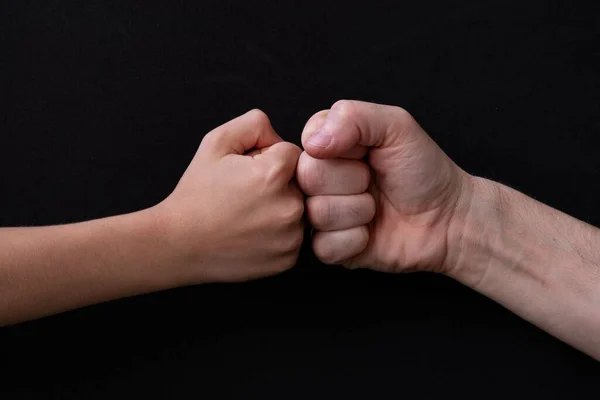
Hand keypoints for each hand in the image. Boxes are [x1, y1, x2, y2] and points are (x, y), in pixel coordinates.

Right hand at [155, 110, 303, 282]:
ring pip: (300, 210)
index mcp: (274, 174)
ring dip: (281, 209)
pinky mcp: (288, 259)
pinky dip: (279, 235)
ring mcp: (290, 237)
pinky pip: (295, 237)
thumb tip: (280, 137)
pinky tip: (252, 235)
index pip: (293, 153)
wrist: (179, 244)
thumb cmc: (196, 194)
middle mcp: (289, 207)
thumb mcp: (216, 142)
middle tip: (245, 197)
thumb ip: (255, 125)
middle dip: (278, 184)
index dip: (268, 159)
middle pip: (300, 183)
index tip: (247, 174)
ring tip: (248, 216)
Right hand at [297, 100, 471, 273]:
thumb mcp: (396, 126)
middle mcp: (320, 179)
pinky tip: (371, 233)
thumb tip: (313, 142)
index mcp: (329, 145)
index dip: (341, 149)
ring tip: (377, 207)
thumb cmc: (424, 170)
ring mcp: (322, 214)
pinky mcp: (330, 247)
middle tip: (374, 181)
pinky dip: (355, 240)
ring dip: (358, 211)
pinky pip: (324, 245)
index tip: (367, 153)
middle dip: (352, 180)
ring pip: (317, 212)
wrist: (449, 218)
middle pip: (309, 177)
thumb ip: (352, 117)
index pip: (308, 142)